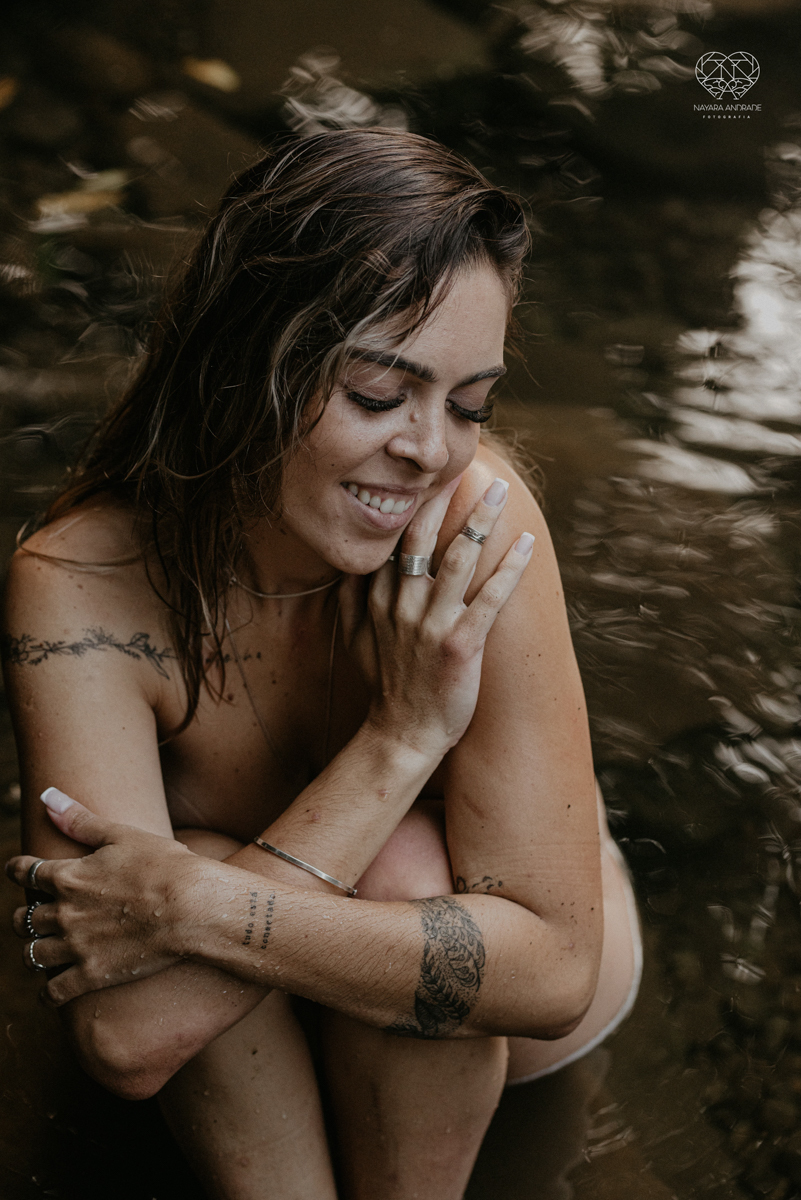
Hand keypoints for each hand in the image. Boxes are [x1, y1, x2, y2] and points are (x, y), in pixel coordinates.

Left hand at [6, 793, 211, 1004]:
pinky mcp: (92, 974)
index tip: (15, 871)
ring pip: (33, 954)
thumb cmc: (163, 864)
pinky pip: (55, 992)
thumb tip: (47, 795)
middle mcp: (64, 912)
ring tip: (38, 951)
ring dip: (31, 952)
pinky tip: (50, 993)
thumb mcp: (122, 834)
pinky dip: (47, 994)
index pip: (27, 873)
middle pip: (25, 919)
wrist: (191, 907)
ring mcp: (76, 946)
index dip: (17, 870)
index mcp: (68, 876)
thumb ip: (80, 819)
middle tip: (28, 917)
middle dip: (23, 917)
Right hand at [340, 476, 533, 757]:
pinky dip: (510, 567)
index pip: (393, 542)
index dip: (410, 506)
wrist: (401, 736)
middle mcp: (402, 607)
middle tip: (463, 468)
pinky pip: (490, 597)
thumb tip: (348, 566)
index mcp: (377, 602)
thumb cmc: (385, 688)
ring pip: (458, 559)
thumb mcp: (353, 643)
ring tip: (498, 491)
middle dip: (443, 500)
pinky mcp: (460, 645)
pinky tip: (526, 543)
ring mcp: (431, 625)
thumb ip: (348, 602)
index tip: (424, 477)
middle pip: (422, 539)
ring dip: (481, 520)